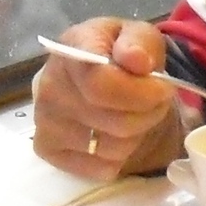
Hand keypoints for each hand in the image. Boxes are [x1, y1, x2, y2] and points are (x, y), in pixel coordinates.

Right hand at [31, 16, 186, 179]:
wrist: (102, 82)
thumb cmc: (123, 58)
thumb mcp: (142, 38)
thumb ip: (141, 42)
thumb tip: (136, 59)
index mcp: (72, 46)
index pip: (101, 82)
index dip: (140, 93)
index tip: (162, 90)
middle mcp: (48, 83)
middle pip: (114, 119)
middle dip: (146, 114)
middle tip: (153, 102)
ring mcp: (43, 119)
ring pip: (110, 147)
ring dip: (134, 135)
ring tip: (133, 115)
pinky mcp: (46, 148)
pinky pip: (100, 167)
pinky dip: (117, 158)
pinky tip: (112, 134)